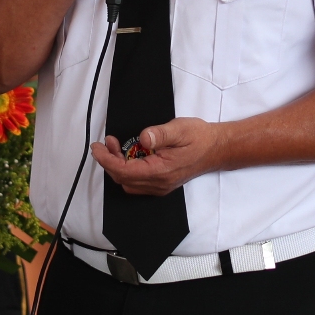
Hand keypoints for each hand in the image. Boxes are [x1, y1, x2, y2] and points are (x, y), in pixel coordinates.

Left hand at [90, 118, 221, 195]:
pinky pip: (138, 182)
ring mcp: (160, 185)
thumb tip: (143, 138)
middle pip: (123, 179)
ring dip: (117, 166)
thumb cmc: (200, 138)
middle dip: (109, 161)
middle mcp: (158, 183)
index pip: (124, 171)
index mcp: (160, 171)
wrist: (217, 149)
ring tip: (115, 147)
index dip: (106, 160)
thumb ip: (160, 134)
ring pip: (129, 183)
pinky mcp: (162, 183)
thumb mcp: (180, 129)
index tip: (97, 148)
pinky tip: (129, 155)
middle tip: (105, 143)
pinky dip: (127, 170)